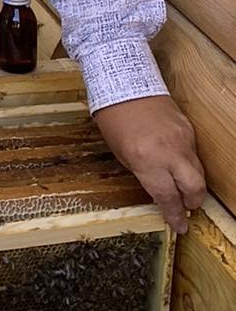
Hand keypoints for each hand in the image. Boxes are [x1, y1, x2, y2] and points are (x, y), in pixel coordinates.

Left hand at [94, 93, 204, 231]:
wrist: (125, 83)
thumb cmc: (113, 119)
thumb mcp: (121, 153)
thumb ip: (143, 173)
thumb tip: (159, 191)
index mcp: (147, 161)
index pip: (167, 196)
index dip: (175, 215)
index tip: (180, 227)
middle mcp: (169, 152)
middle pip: (193, 187)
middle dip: (192, 202)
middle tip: (187, 209)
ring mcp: (183, 139)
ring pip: (197, 170)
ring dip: (192, 184)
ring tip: (184, 191)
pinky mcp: (188, 129)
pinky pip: (193, 153)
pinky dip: (188, 164)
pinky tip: (178, 166)